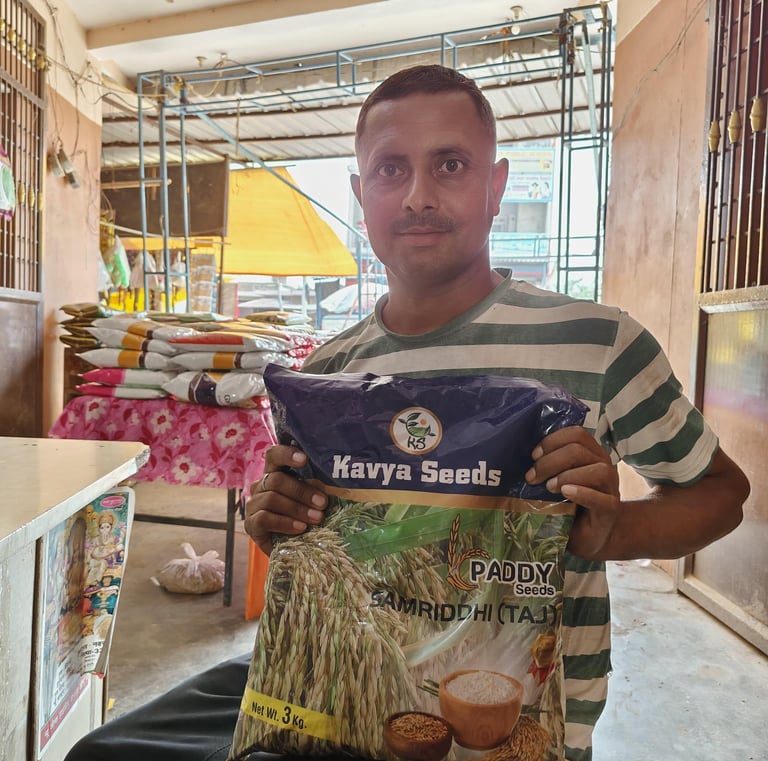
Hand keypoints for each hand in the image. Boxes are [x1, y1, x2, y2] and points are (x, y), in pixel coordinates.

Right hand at [244, 445, 327, 554]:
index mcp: (275, 473)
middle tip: (323, 503)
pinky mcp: (251, 524)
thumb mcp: (312, 500)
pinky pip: (264, 518)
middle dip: (302, 491)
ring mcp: (254, 504)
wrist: (293, 548)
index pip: (274, 455)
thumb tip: (331, 484)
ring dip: (297, 509)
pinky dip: (285, 523)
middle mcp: (261, 486)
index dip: (287, 454)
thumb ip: (316, 489)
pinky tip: (300, 528)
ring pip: (272, 499)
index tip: (305, 459)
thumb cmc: (305, 517)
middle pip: (276, 480)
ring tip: (317, 518)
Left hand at [524, 426, 619, 559]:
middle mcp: (603, 465)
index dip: (552, 441)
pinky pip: (601, 498)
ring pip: (597, 470)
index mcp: (590, 453)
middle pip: (580, 450)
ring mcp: (610, 487)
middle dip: (550, 461)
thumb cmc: (568, 504)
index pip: (576, 433)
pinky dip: (582, 493)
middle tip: (532, 477)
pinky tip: (566, 493)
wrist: (587, 535)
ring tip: (548, 487)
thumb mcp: (555, 480)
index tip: (533, 455)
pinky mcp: (610, 509)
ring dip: (567, 476)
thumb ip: (547, 466)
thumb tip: (517, 455)